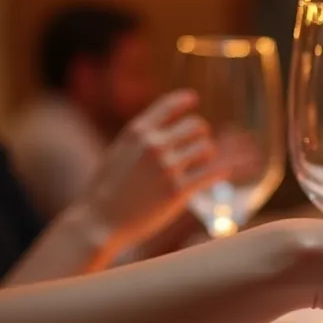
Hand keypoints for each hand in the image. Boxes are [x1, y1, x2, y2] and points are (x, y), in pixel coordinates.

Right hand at [77, 90, 222, 249]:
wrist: (99, 222)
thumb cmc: (106, 190)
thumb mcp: (118, 152)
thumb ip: (139, 138)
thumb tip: (163, 129)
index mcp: (137, 132)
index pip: (169, 105)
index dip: (184, 100)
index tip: (193, 99)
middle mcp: (153, 145)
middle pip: (197, 125)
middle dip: (201, 134)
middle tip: (198, 145)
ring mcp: (167, 167)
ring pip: (207, 148)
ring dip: (208, 156)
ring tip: (202, 164)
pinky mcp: (178, 191)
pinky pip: (212, 173)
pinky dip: (221, 172)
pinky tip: (224, 173)